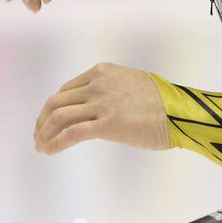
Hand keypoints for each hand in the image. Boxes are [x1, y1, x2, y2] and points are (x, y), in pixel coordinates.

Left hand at [34, 63, 170, 154]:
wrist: (182, 113)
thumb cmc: (166, 103)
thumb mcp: (133, 84)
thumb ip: (113, 90)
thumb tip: (100, 107)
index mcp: (102, 72)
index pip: (67, 90)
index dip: (53, 108)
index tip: (49, 122)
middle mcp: (98, 84)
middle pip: (57, 102)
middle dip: (42, 120)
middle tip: (39, 136)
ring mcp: (101, 103)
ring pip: (59, 116)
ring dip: (44, 132)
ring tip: (41, 146)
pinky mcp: (107, 124)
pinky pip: (72, 133)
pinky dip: (55, 142)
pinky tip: (48, 151)